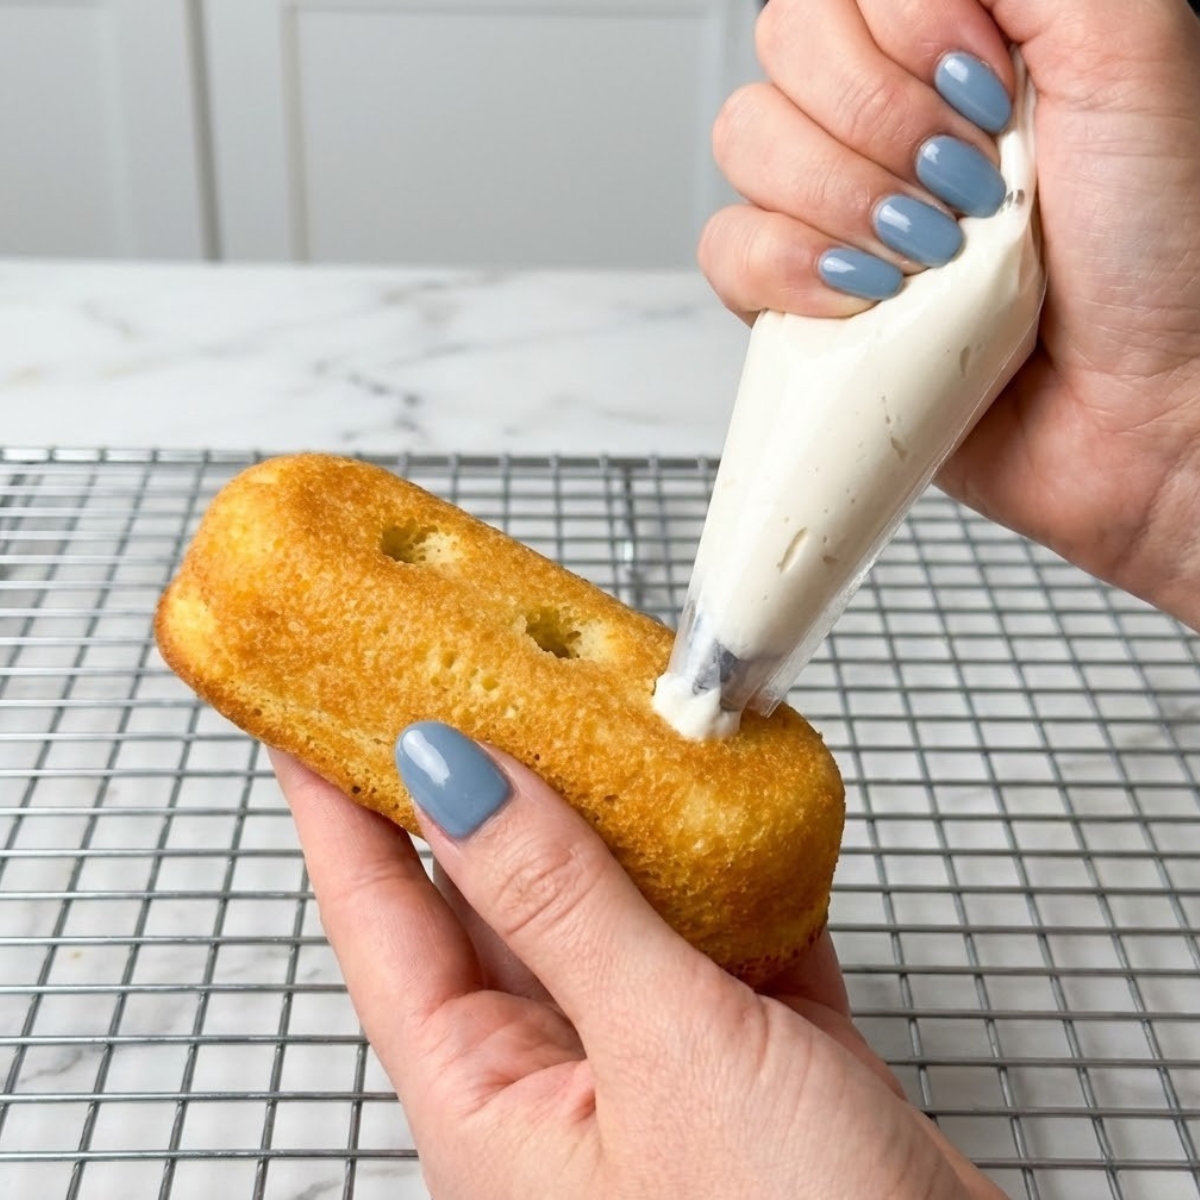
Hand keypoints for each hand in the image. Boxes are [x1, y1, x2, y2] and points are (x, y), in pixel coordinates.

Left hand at [273, 723, 1004, 1199]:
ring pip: (613, 903)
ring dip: (617, 810)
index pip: (383, 923)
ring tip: (594, 706)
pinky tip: (730, 792)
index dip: (340, 809)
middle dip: (486, 784)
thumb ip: (563, 908)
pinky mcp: (758, 1046)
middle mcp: (563, 1078)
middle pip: (497, 898)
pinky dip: (730, 859)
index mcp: (493, 1105)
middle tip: (465, 674)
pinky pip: (721, 926)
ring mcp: (662, 1058)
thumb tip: (455, 779)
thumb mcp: (664, 1058)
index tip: (312, 711)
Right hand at [700, 0, 1199, 628]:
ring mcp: (838, 207)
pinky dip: (786, 272)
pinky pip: (727, 250)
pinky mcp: (804, 295)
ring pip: (745, 141)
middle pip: (782, 50)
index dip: (901, 35)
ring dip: (837, 200)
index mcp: (958, 40)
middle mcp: (889, 116)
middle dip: (875, 124)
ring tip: (925, 253)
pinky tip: (867, 297)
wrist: (1138, 405)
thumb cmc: (1160, 251)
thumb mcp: (1130, 52)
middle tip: (962, 183)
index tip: (984, 96)